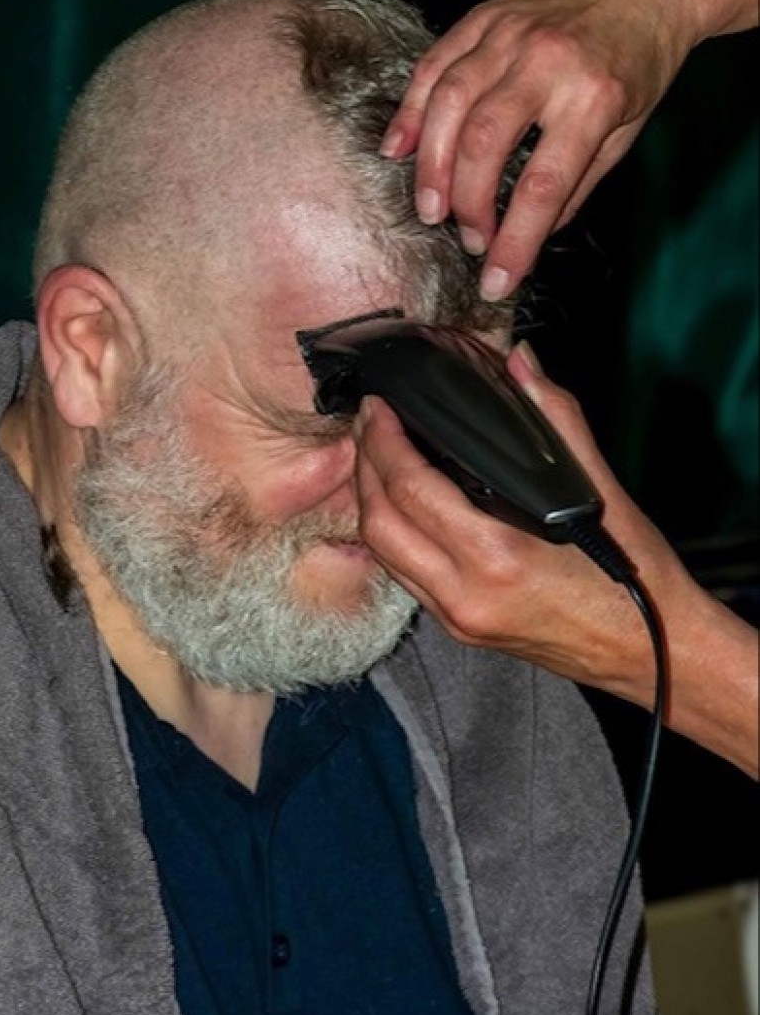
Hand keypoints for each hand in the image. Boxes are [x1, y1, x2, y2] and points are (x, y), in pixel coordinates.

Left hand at [352, 342, 758, 775]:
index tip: (380, 404)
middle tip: (370, 420)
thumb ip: (555, 419)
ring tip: (377, 452)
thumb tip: (521, 360)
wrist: (650, 653)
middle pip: (379, 522)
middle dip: (365, 464)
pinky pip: (403, 574)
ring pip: (382, 553)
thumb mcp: (602, 490)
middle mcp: (466, 594)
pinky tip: (400, 499)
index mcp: (500, 557)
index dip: (384, 441)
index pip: (411, 489)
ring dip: (369, 499)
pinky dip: (390, 531)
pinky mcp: (458, 629)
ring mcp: (457, 618)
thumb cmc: (633, 573)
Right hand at [381, 0, 694, 301]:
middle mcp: (546, 62)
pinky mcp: (483, 17)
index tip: (496, 281)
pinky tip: (397, 149)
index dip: (514, 241)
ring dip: (431, 165)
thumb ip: (576, 183)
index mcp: (593, 97)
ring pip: (449, 103)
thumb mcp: (626, 129)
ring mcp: (509, 34)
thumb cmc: (640, 59)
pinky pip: (433, 66)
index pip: (543, 185)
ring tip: (431, 209)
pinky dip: (410, 111)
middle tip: (468, 238)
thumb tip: (530, 234)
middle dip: (467, 203)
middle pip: (484, 143)